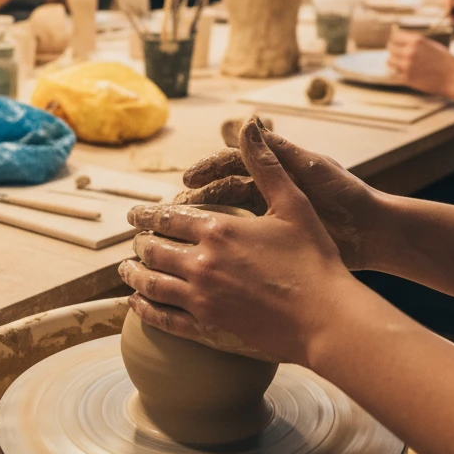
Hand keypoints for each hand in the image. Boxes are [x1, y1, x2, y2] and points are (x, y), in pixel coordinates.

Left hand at [120, 118, 354, 364]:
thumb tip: (251, 125)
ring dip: (133, 275)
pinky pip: (163, 318)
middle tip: (134, 242)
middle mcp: (202, 262)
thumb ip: (266, 165)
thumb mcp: (293, 204)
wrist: (326, 318)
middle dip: (139, 244)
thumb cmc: (314, 259)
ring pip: (151, 283)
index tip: (134, 213)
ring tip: (126, 271)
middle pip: (153, 250)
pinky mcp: (207, 328)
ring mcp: (201, 298)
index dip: (146, 214)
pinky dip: (144, 309)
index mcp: (219, 229)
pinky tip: (137, 304)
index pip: (167, 217)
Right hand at [174, 119, 382, 267]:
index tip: (188, 179)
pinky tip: (203, 259)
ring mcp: (269, 221)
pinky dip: (222, 249)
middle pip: (221, 194)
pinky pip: (242, 246)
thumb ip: (277, 150)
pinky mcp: (275, 245)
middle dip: (196, 202)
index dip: (207, 170)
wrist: (375, 231)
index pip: (230, 166)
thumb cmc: (345, 194)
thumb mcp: (311, 168)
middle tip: (174, 212)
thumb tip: (249, 122)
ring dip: (203, 226)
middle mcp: (266, 194)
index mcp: (272, 172)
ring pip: (226, 221)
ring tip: (180, 236)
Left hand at [386, 29, 453, 97]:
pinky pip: (394, 74)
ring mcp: (407, 65)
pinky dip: (397, 73)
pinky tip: (404, 73)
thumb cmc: (446, 61)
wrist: (453, 78)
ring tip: (399, 63)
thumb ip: (417, 43)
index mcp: (416, 40)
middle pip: (390, 48)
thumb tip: (404, 41)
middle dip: (393, 50)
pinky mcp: (407, 78)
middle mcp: (409, 51)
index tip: (395, 43)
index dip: (394, 39)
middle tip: (397, 54)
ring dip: (393, 62)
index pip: (395, 36)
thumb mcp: (432, 45)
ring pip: (389, 61)